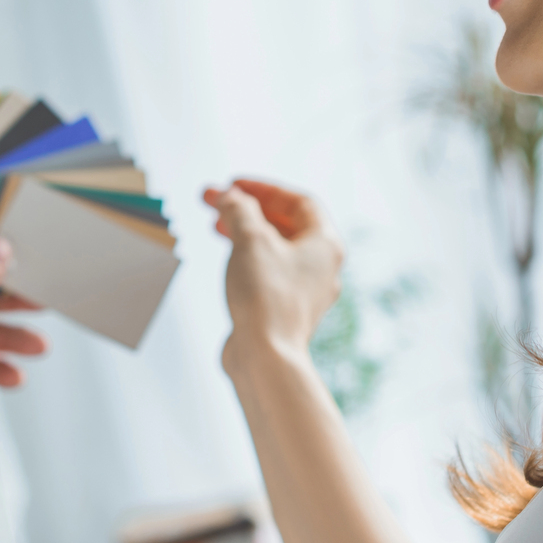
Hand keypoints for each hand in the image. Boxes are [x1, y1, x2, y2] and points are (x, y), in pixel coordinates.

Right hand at [202, 179, 344, 377]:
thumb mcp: (250, 239)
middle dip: (249, 209)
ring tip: (216, 225)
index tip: (234, 184)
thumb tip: (228, 196)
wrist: (266, 357)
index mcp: (325, 244)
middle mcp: (322, 267)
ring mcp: (305, 291)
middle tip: (217, 201)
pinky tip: (228, 258)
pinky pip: (269, 272)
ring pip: (276, 249)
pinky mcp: (286, 310)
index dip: (264, 188)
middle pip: (286, 224)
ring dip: (246, 232)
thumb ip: (238, 209)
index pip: (299, 201)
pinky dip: (249, 258)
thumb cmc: (266, 298)